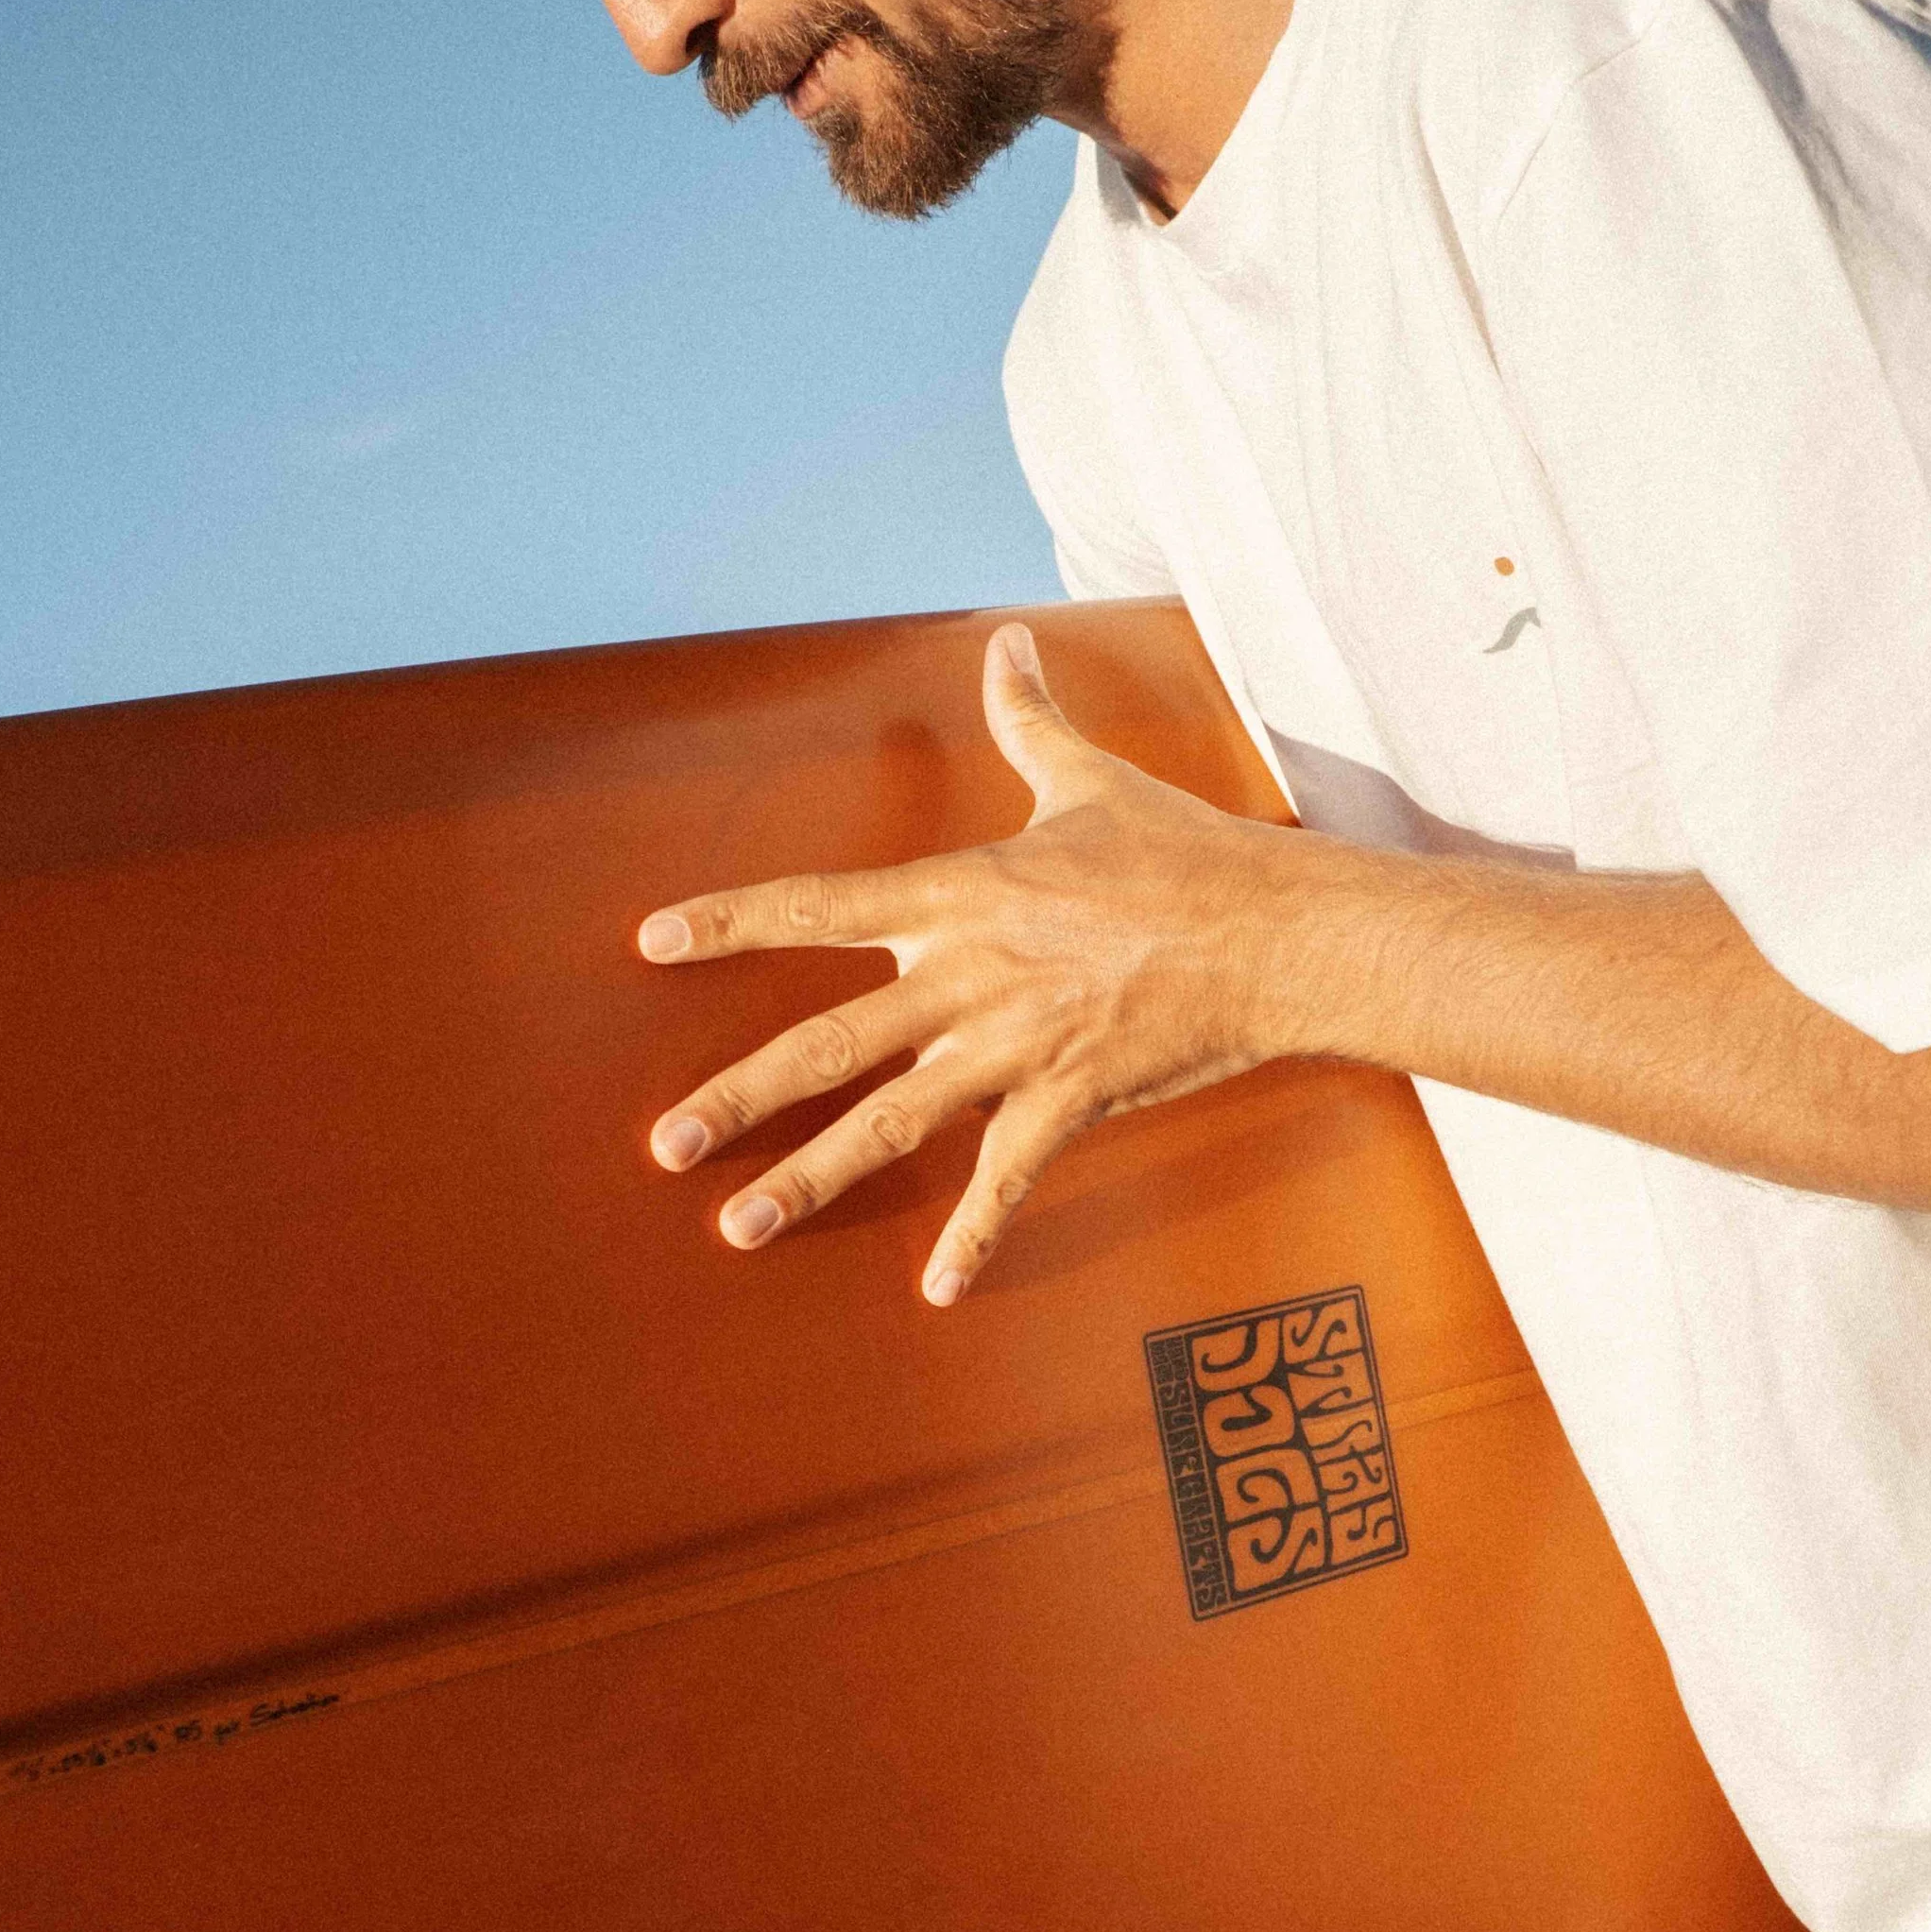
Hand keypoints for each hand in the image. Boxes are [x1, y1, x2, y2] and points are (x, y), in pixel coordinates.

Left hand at [635, 620, 1324, 1302]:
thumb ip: (1029, 716)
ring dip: (807, 1178)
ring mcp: (1014, 1044)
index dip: (730, 922)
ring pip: (889, 1123)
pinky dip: (971, 1239)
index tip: (653, 941)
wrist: (1276, 930)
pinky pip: (1007, 1180)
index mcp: (959, 895)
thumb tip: (1008, 640)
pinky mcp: (1071, 1098)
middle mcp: (968, 975)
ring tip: (738, 1227)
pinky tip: (933, 1291)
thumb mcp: (1090, 777)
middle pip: (828, 1042)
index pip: (818, 905)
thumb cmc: (1186, 853)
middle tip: (662, 1143)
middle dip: (738, 1096)